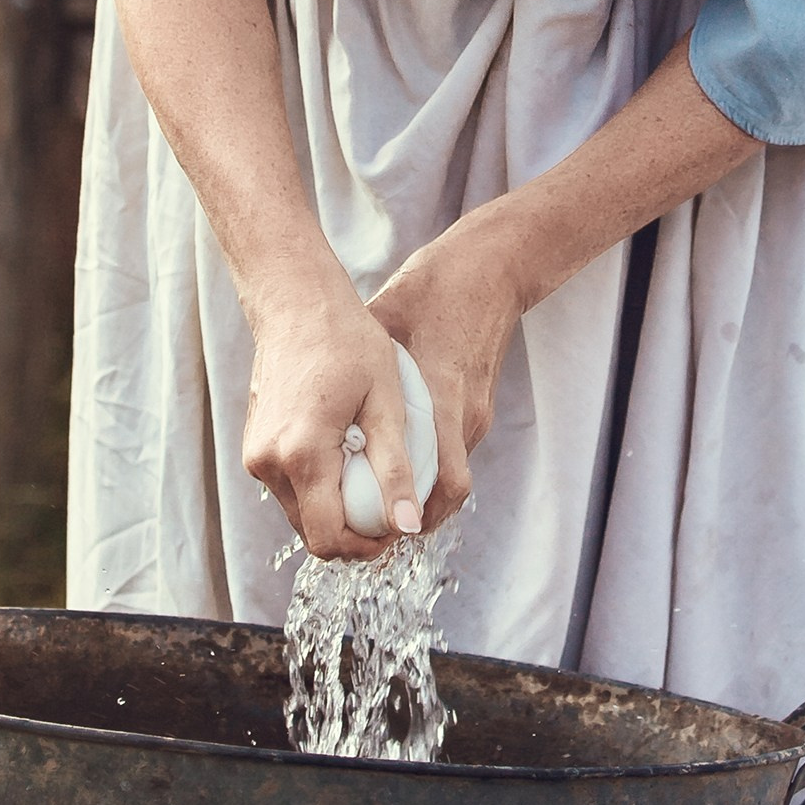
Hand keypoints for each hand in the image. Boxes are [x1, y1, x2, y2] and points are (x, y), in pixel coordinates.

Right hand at [242, 282, 420, 559]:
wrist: (298, 304)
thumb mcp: (387, 402)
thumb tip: (409, 526)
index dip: (368, 546)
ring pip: (301, 513)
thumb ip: (396, 469)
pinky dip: (320, 488)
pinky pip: (291, 488)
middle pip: (314, 532)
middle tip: (393, 503)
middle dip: (355, 532)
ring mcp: (256, 456)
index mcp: (302, 453)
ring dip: (337, 510)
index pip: (329, 538)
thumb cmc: (349, 342)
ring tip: (373, 473)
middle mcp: (269, 462)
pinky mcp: (255, 448)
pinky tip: (348, 457)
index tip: (400, 524)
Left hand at [368, 207, 528, 530]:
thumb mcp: (385, 318)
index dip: (414, 519)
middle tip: (370, 535)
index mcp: (443, 396)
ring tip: (375, 508)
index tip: (378, 533)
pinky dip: (426, 470)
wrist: (492, 269)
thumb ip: (358, 362)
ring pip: (448, 477)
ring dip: (419, 498)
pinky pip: (452, 453)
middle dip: (413, 522)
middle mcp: (466, 415)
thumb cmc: (435, 288)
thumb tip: (312, 393)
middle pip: (447, 494)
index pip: (442, 482)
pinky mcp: (480, 408)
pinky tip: (393, 466)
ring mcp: (477, 414)